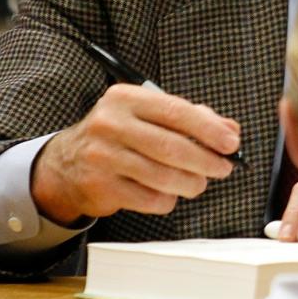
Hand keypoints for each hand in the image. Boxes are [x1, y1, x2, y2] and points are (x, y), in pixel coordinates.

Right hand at [31, 84, 240, 224]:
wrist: (66, 165)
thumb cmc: (117, 137)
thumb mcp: (147, 116)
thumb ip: (189, 118)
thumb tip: (230, 129)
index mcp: (125, 99)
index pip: (176, 111)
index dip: (209, 130)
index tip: (231, 143)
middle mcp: (111, 124)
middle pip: (173, 147)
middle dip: (206, 161)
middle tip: (223, 167)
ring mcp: (103, 157)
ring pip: (164, 177)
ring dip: (191, 183)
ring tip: (197, 183)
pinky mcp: (102, 187)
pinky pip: (151, 199)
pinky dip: (168, 200)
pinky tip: (166, 193)